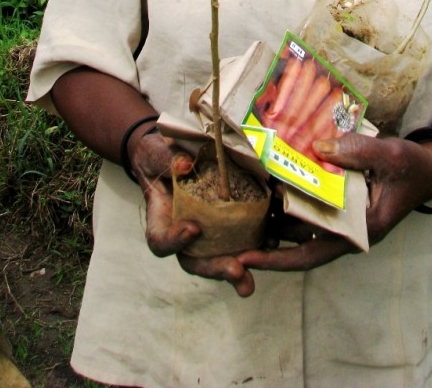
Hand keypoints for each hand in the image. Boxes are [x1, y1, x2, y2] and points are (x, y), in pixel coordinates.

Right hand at [131, 131, 256, 296]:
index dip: (175, 241)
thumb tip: (186, 164)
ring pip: (217, 258)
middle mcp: (182, 234)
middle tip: (236, 271)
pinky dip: (253, 246)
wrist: (173, 157)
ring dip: (237, 269)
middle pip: (194, 261)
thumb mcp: (160, 153)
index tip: (193, 228)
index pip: (161, 241)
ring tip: (251, 279)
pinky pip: (237, 239)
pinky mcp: (225, 225)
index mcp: (161, 220)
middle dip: (216, 268)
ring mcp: (204, 234)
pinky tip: (271, 244)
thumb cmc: (162, 157)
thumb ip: (170, 159)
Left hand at [239, 131, 431, 274]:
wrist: (429, 169)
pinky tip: (269, 186)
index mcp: (359, 230)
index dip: (278, 258)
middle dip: (265, 240)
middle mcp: (347, 231)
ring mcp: (343, 220)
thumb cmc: (412, 167)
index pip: (310, 253)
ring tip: (240, 207)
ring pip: (300, 228)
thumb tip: (318, 146)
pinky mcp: (341, 205)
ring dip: (272, 220)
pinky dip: (289, 201)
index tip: (246, 257)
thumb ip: (357, 151)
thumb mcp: (390, 156)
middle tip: (230, 232)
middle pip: (298, 245)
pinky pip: (309, 208)